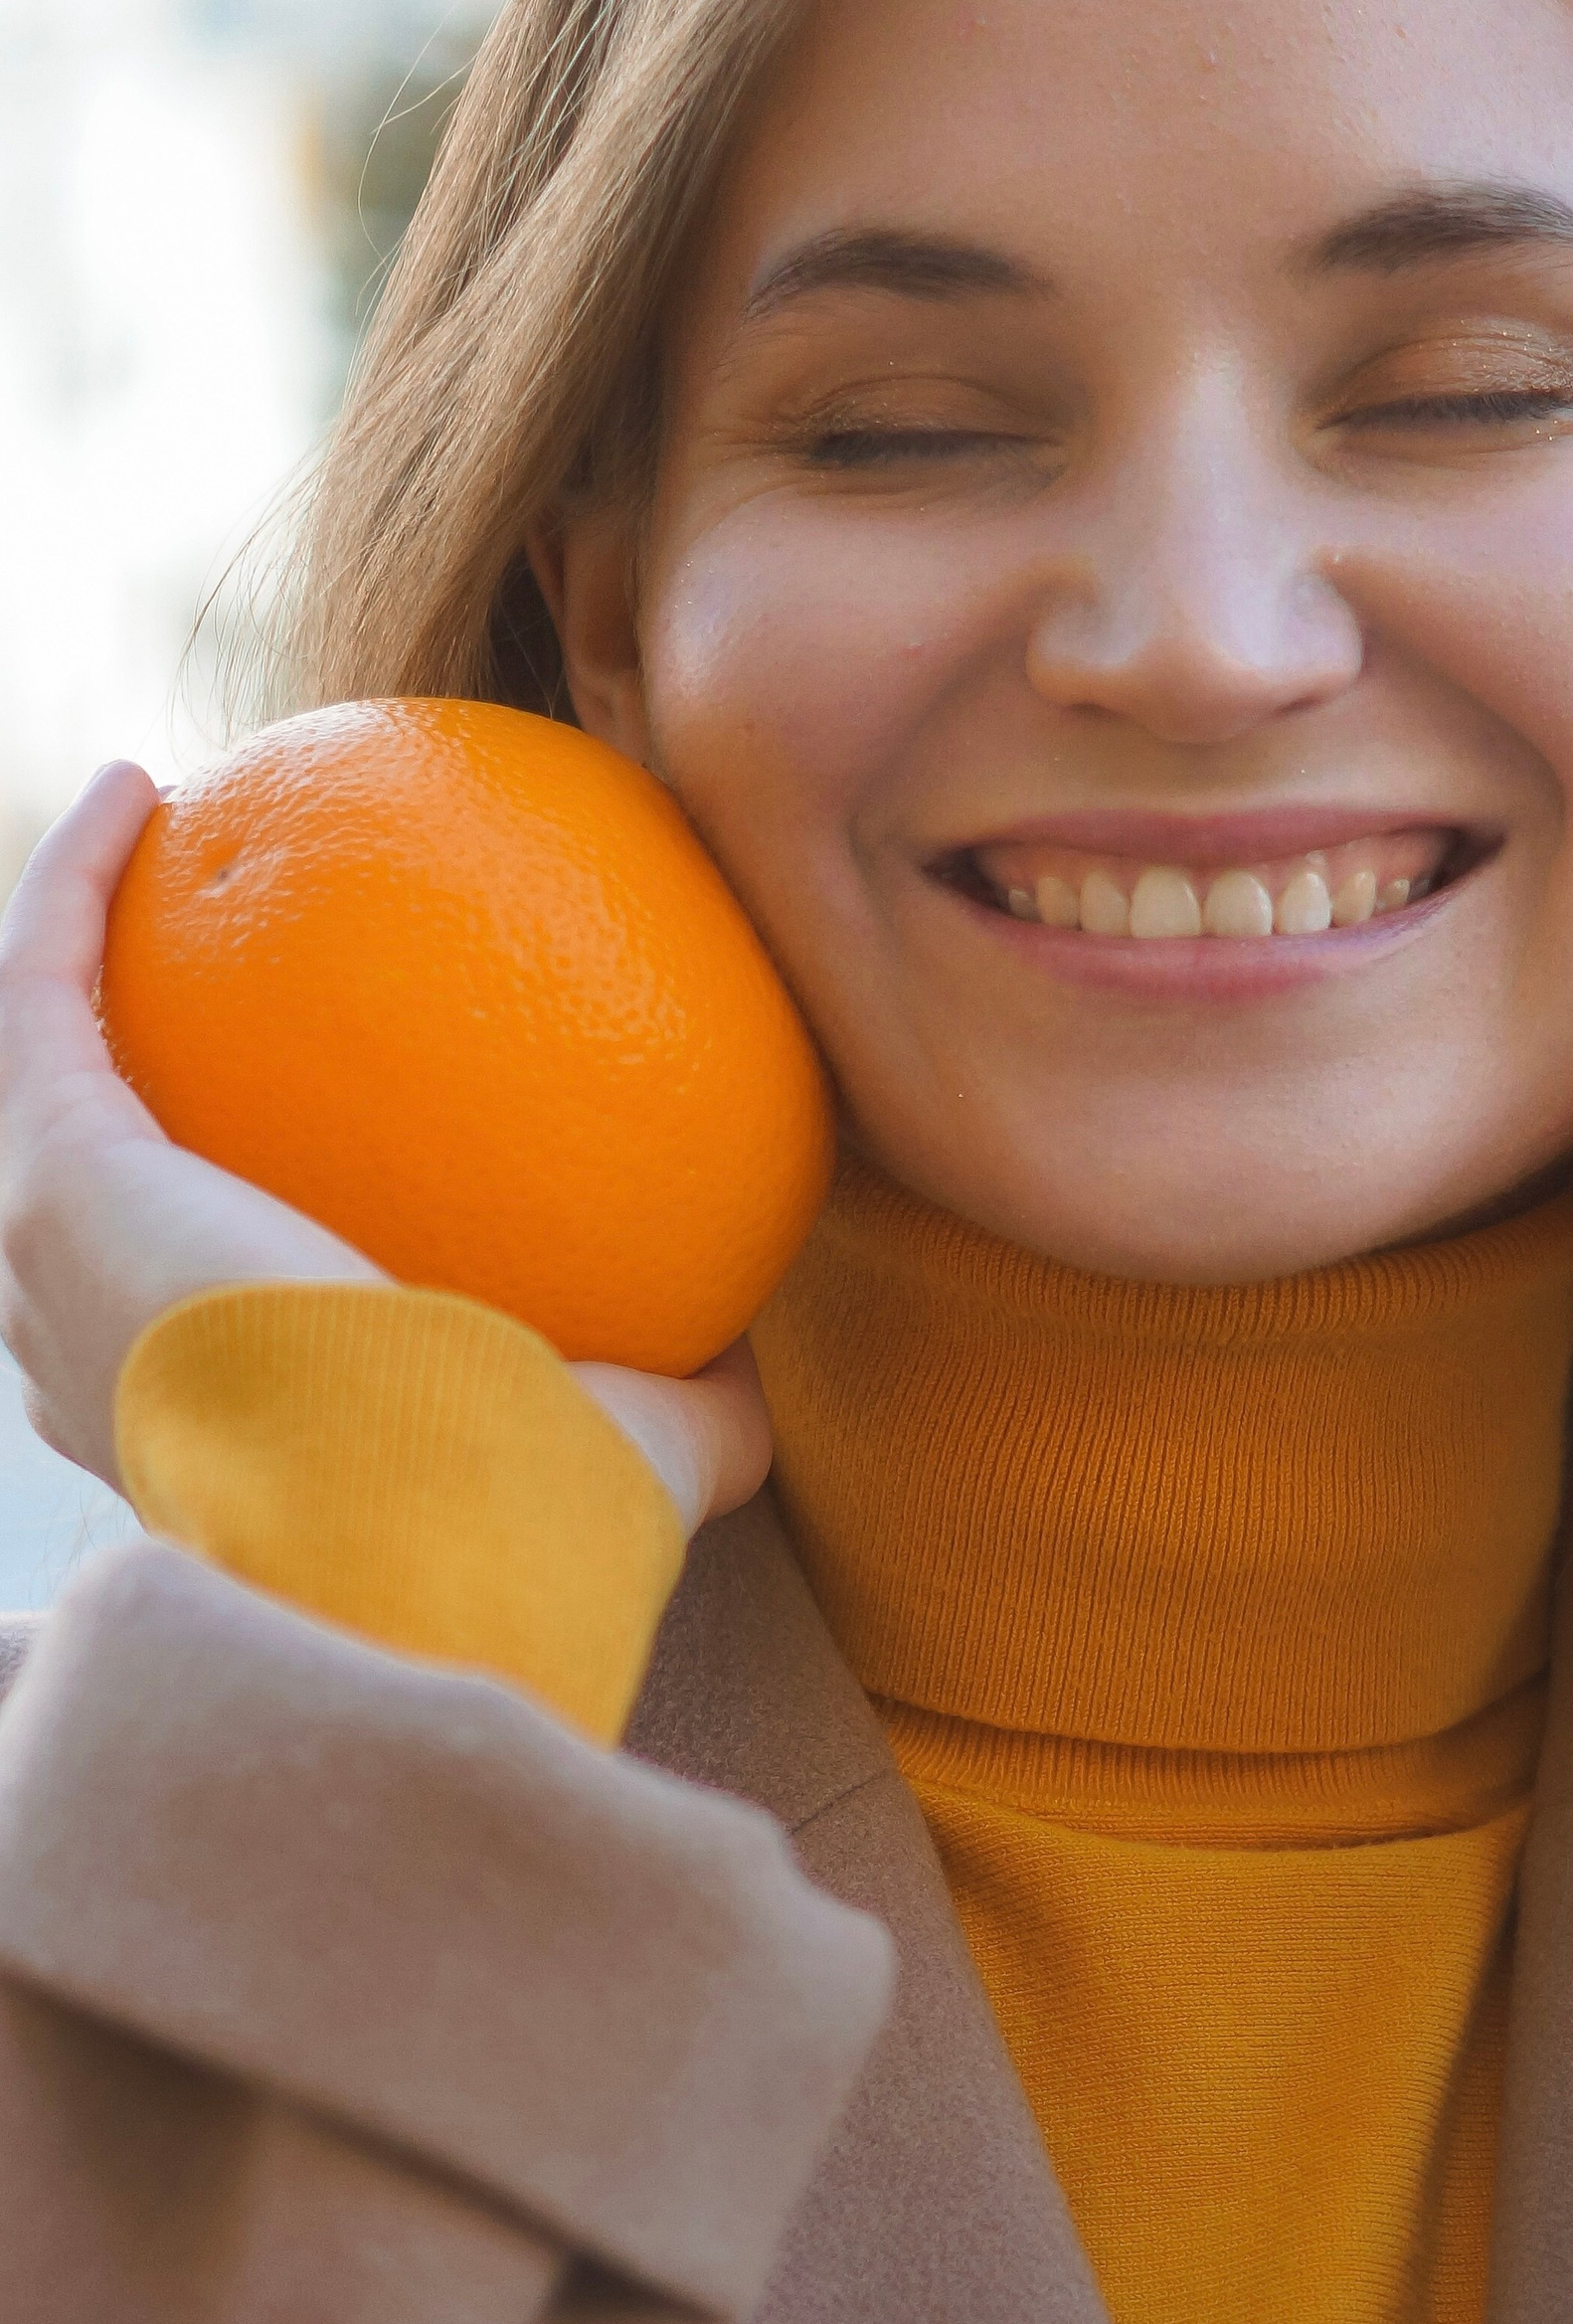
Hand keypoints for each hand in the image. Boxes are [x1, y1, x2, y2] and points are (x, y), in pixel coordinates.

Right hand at [0, 764, 770, 1533]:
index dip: (215, 1218)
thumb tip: (751, 1355)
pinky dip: (74, 888)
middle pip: (89, 1188)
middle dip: (125, 1078)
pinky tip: (146, 787)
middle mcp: (109, 1354)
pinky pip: (45, 992)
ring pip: (40, 1075)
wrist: (421, 1537)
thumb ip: (688, 1402)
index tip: (292, 1134)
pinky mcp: (58, 1174)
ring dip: (67, 951)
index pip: (196, 1310)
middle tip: (205, 967)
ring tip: (143, 828)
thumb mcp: (641, 1455)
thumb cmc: (531, 1524)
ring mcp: (64, 1265)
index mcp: (223, 1425)